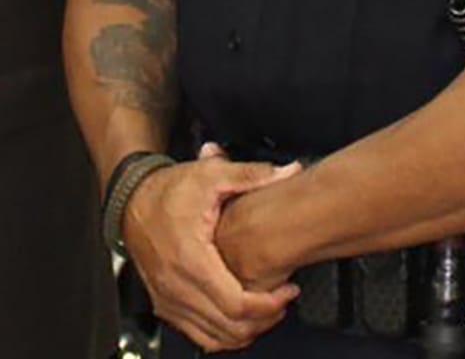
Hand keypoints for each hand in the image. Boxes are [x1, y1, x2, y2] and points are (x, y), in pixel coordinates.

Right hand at [122, 144, 300, 351]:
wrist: (132, 202)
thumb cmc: (168, 192)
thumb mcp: (212, 175)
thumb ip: (253, 175)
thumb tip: (288, 170)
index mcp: (190, 259)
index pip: (234, 302)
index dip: (268, 303)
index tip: (288, 290)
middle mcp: (176, 286)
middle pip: (227, 325)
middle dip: (263, 318)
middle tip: (285, 300)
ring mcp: (168, 299)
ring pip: (211, 337)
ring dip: (245, 331)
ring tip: (269, 310)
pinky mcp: (165, 303)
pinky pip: (195, 334)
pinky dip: (221, 335)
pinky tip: (241, 321)